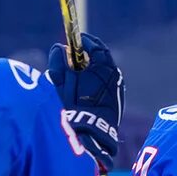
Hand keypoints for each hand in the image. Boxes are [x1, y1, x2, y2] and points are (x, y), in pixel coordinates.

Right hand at [48, 33, 123, 170]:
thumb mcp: (60, 81)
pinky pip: (107, 84)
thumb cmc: (73, 106)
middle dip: (89, 54)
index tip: (75, 40)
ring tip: (78, 73)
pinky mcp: (117, 101)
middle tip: (76, 54)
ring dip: (93, 68)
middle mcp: (114, 75)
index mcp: (104, 66)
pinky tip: (86, 88)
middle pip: (103, 58)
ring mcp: (118, 88)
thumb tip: (60, 49)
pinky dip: (97, 81)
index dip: (84, 41)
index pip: (96, 46)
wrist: (91, 135)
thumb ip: (59, 61)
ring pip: (105, 72)